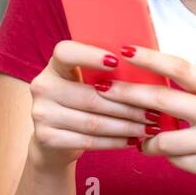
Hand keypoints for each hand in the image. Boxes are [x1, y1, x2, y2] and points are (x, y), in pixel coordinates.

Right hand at [27, 39, 156, 169]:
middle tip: (154, 112)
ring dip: (126, 127)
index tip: (117, 61)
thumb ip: (105, 74)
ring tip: (148, 128)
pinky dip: (114, 142)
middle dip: (128, 106)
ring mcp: (41, 113)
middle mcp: (43, 86)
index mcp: (54, 65)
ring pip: (93, 122)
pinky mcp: (46, 137)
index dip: (90, 55)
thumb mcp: (84, 82)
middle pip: (91, 97)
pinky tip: (131, 140)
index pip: (66, 53)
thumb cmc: (79, 103)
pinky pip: (88, 141)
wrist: (52, 139)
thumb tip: (148, 70)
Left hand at [97, 44, 195, 194]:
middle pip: (161, 100)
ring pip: (161, 138)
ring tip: (142, 138)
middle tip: (102, 90)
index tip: (124, 50)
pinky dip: (168, 156)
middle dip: (126, 94)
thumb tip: (148, 80)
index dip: (150, 58)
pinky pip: (173, 160)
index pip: (179, 68)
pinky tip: (177, 154)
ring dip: (145, 139)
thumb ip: (193, 92)